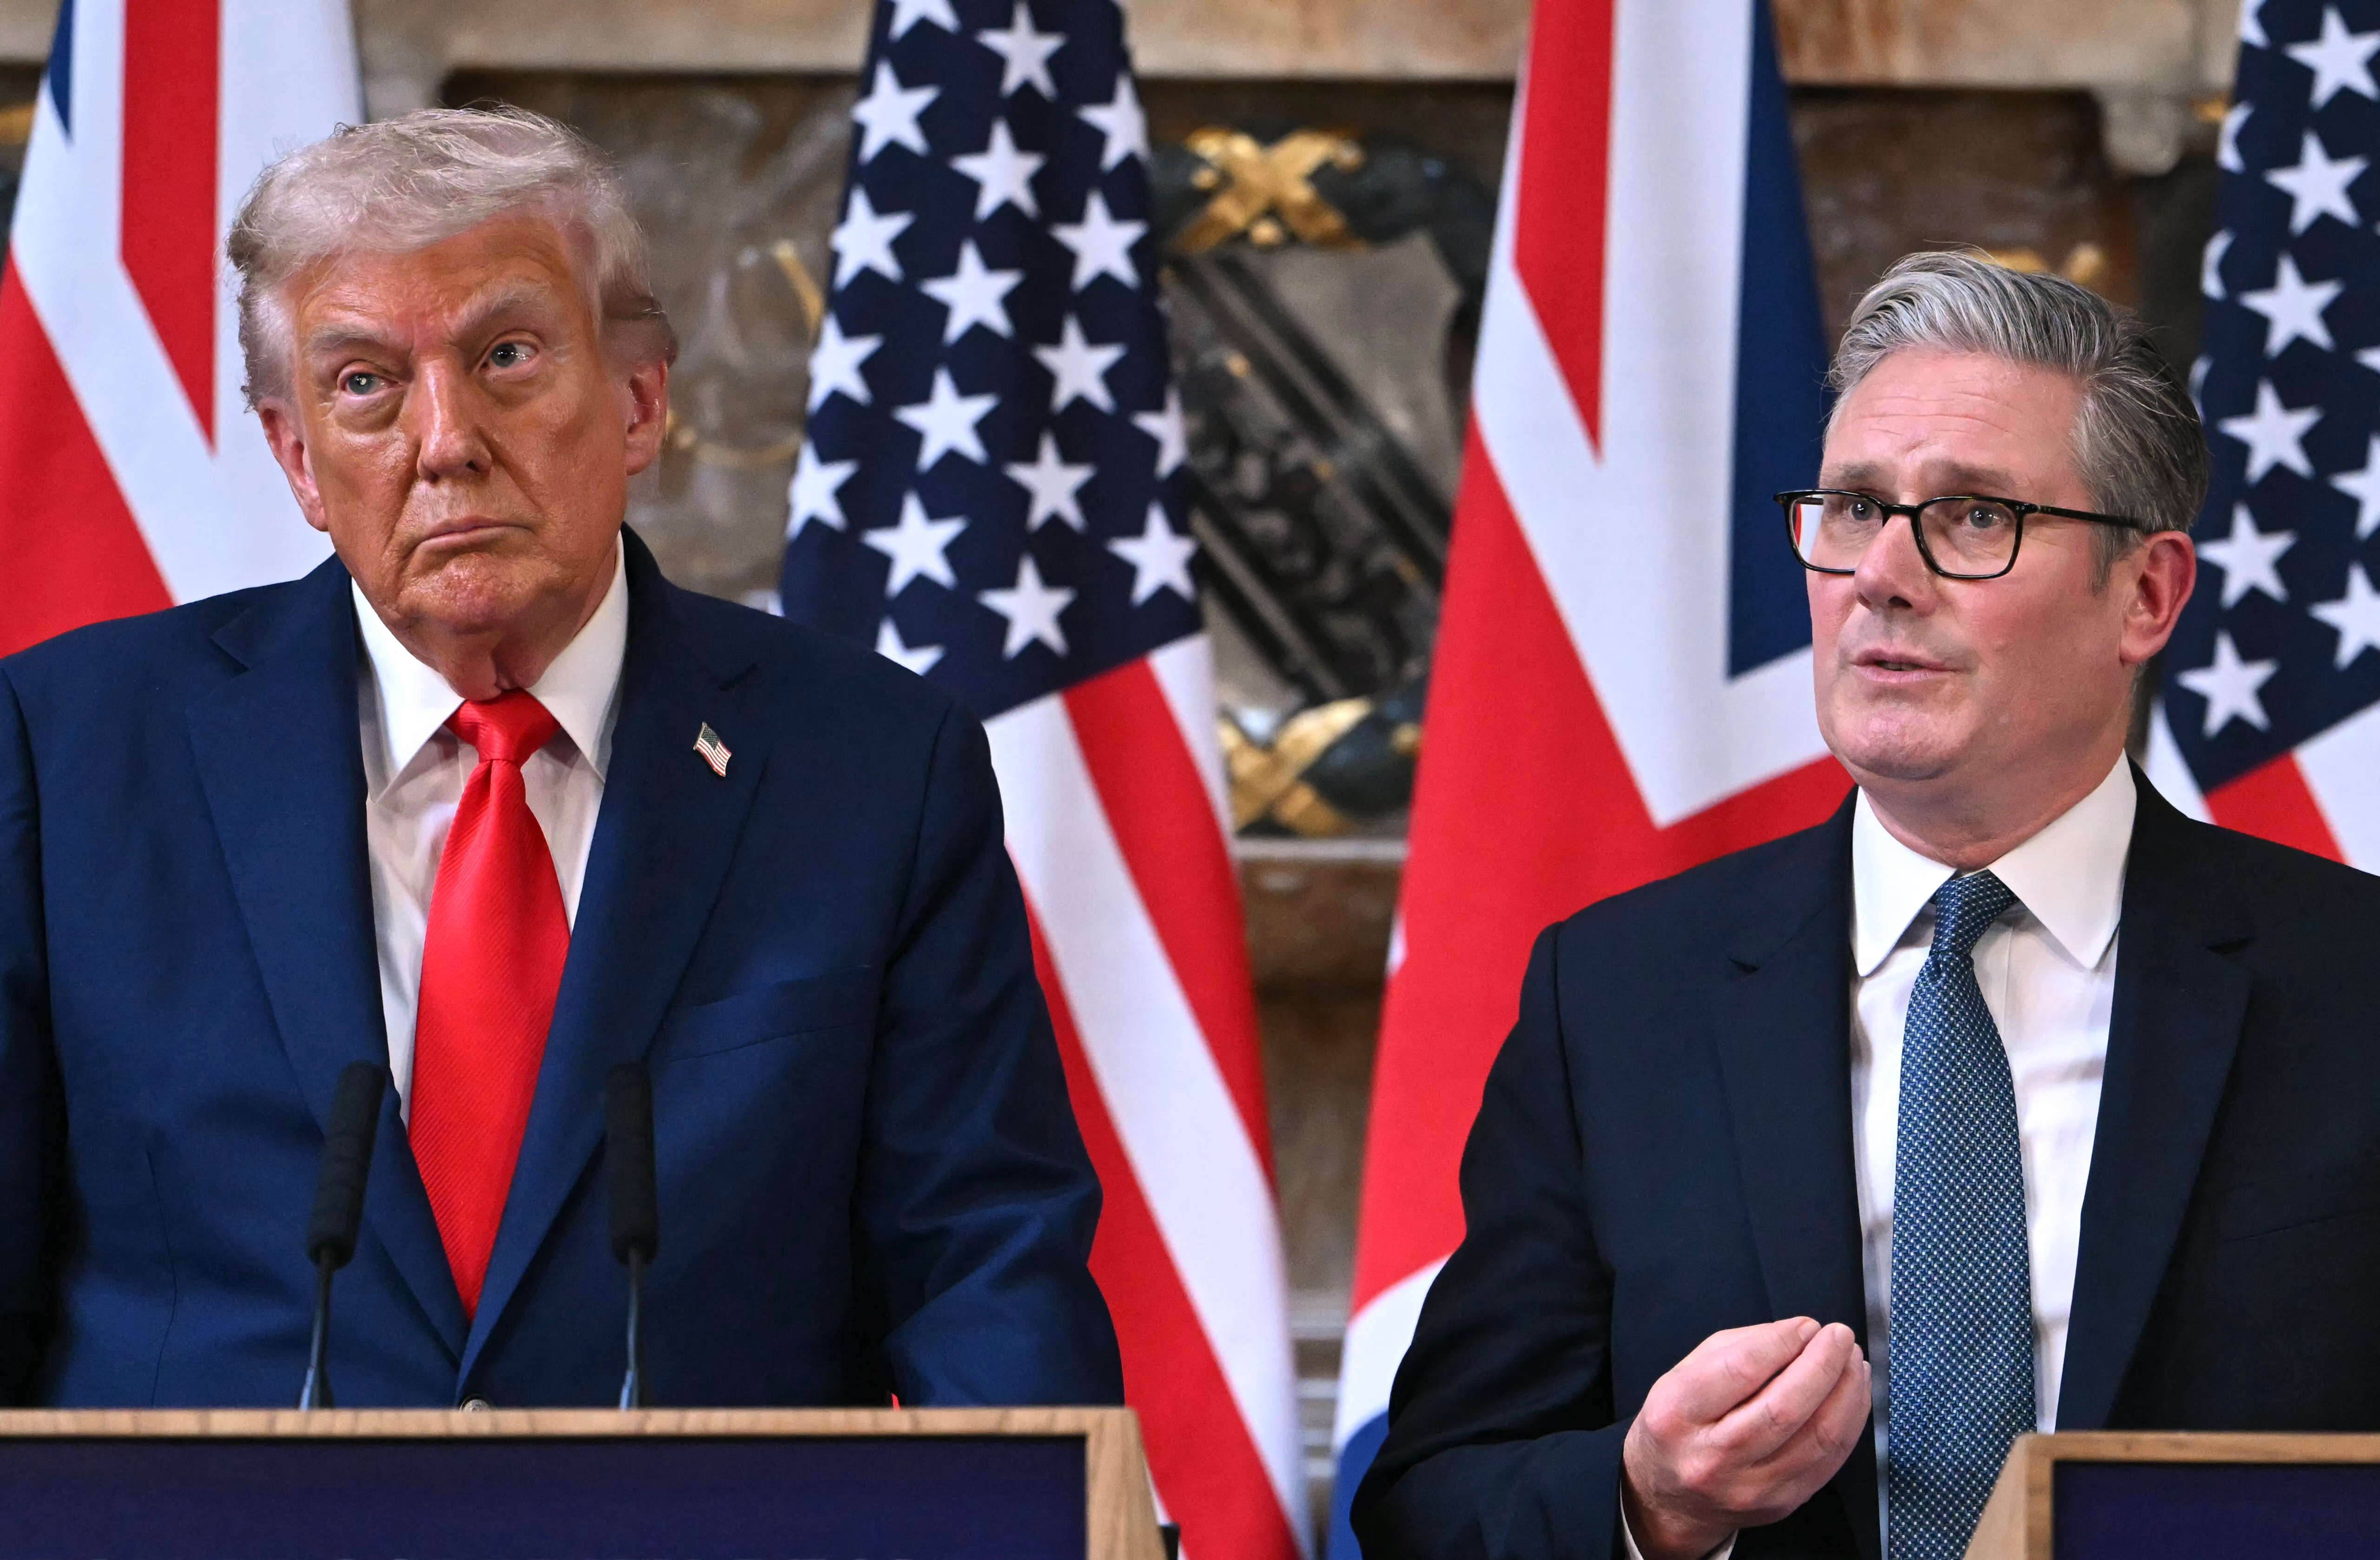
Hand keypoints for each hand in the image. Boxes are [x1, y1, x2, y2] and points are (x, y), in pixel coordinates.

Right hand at [1619, 1317, 1871, 1559]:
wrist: (1673, 1500)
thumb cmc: (1679, 1423)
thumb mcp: (1684, 1374)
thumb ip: (1738, 1348)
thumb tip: (1799, 1333)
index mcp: (1676, 1415)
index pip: (1739, 1371)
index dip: (1782, 1342)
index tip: (1807, 1325)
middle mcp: (1712, 1458)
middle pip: (1783, 1408)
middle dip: (1822, 1365)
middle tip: (1840, 1336)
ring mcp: (1751, 1488)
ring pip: (1817, 1438)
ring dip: (1846, 1392)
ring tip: (1853, 1360)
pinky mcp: (1783, 1504)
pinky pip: (1831, 1460)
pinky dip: (1850, 1421)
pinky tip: (1854, 1393)